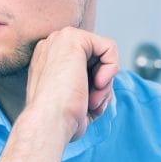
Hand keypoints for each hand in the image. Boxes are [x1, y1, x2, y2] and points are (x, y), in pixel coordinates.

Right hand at [23, 27, 118, 142]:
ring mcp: (59, 39)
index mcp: (48, 61)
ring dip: (106, 83)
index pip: (85, 66)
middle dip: (101, 85)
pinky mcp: (73, 38)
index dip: (93, 86)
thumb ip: (89, 88)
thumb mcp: (76, 101)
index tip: (87, 105)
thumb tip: (105, 86)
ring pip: (103, 56)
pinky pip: (109, 47)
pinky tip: (99, 83)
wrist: (49, 123)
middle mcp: (51, 46)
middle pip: (95, 60)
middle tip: (92, 103)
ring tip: (92, 100)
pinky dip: (112, 69)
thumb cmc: (61, 121)